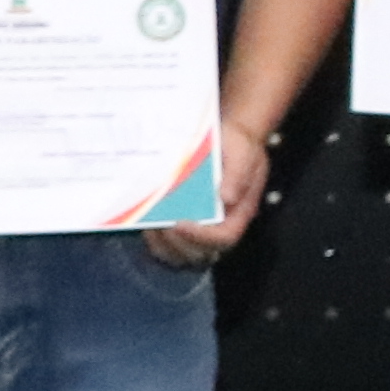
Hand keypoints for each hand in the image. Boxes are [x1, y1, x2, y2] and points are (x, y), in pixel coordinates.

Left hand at [145, 104, 281, 267]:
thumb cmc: (239, 144)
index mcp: (240, 211)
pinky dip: (158, 241)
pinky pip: (172, 244)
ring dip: (166, 247)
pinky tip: (146, 225)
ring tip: (151, 228)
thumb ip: (237, 174)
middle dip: (179, 244)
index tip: (180, 223)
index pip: (225, 237)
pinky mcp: (188, 222)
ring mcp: (205, 225)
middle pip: (203, 252)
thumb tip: (226, 198)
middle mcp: (223, 223)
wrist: (231, 136)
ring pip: (185, 254)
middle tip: (162, 226)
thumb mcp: (243, 151)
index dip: (202, 237)